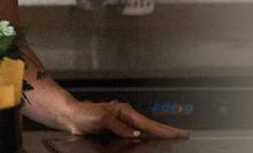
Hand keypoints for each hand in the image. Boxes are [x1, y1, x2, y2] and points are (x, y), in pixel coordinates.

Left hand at [63, 100, 188, 138]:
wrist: (69, 116)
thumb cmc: (82, 114)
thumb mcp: (101, 119)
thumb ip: (119, 127)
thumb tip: (135, 134)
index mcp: (124, 112)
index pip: (149, 123)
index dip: (165, 129)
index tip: (180, 133)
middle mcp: (125, 116)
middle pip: (151, 126)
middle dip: (166, 130)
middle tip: (183, 135)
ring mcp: (122, 123)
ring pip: (145, 130)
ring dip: (158, 134)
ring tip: (172, 138)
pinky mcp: (117, 130)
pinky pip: (136, 135)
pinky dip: (146, 137)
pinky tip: (150, 141)